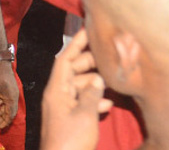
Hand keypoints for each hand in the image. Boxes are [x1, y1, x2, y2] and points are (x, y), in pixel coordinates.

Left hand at [0, 57, 20, 130]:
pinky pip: (5, 98)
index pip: (11, 114)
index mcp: (12, 97)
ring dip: (1, 110)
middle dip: (3, 117)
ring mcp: (11, 91)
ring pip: (7, 104)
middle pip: (10, 110)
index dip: (6, 121)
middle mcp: (13, 95)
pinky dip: (0, 103)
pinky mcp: (8, 87)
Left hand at [40, 30, 111, 149]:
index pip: (64, 59)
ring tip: (112, 79)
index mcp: (56, 89)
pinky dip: (94, 100)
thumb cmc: (71, 140)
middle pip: (73, 71)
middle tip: (108, 56)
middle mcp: (58, 95)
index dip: (76, 44)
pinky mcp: (70, 120)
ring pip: (79, 87)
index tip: (89, 30)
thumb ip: (92, 94)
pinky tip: (108, 104)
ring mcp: (63, 108)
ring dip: (95, 83)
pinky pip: (81, 102)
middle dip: (90, 63)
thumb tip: (98, 79)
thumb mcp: (85, 115)